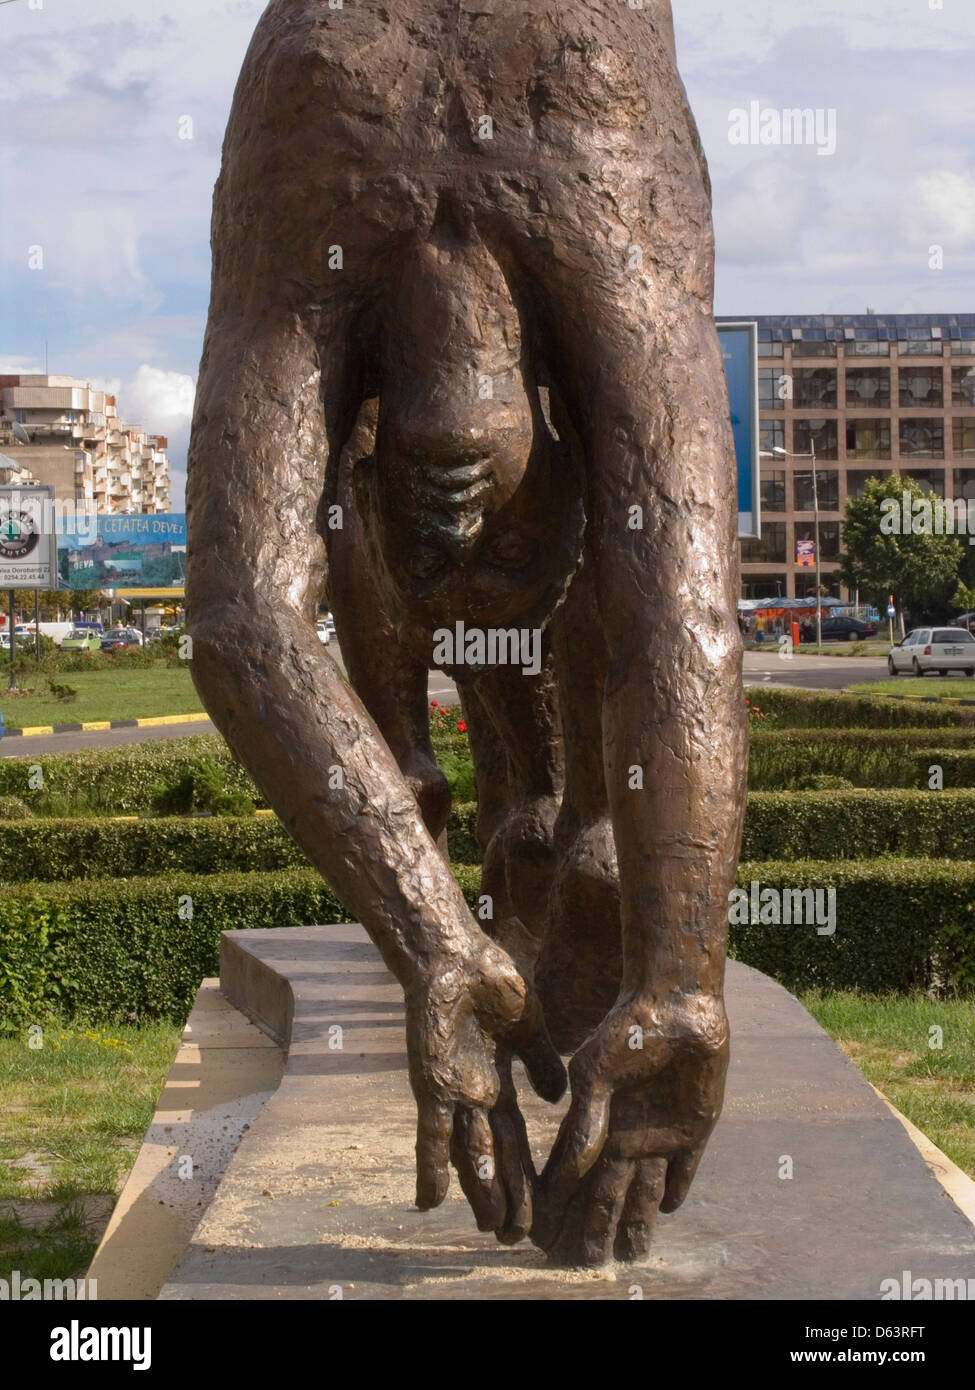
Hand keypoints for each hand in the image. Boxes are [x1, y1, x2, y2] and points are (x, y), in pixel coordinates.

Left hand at [406, 934, 564, 1235]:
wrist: (456, 957)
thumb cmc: (491, 981)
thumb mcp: (529, 1026)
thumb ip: (540, 1063)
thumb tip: (561, 1099)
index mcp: (498, 1080)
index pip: (515, 1139)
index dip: (527, 1175)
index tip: (542, 1207)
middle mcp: (474, 1094)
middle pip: (494, 1157)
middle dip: (507, 1197)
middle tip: (518, 1238)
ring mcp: (452, 1092)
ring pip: (469, 1154)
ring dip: (479, 1192)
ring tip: (490, 1229)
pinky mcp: (432, 1085)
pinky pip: (430, 1134)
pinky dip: (431, 1167)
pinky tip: (428, 1200)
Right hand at [532, 991, 728, 1265]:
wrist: (675, 1002)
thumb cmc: (628, 1028)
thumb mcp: (597, 1073)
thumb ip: (587, 1122)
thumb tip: (573, 1170)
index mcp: (595, 1118)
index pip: (571, 1173)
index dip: (556, 1203)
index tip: (540, 1232)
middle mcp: (623, 1130)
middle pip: (605, 1192)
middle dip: (592, 1225)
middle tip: (580, 1261)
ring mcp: (658, 1131)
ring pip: (643, 1190)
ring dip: (634, 1221)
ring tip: (625, 1255)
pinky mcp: (693, 1127)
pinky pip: (683, 1169)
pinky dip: (675, 1190)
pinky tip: (665, 1211)